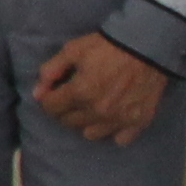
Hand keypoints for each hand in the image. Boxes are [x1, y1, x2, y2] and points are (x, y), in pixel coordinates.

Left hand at [34, 30, 170, 146]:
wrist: (148, 46)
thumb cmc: (107, 46)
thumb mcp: (73, 50)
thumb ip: (51, 70)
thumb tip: (38, 93)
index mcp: (80, 92)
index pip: (51, 108)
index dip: (48, 99)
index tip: (54, 92)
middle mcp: (98, 111)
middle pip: (68, 122)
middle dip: (65, 110)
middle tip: (72, 98)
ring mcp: (119, 119)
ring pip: (90, 134)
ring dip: (86, 123)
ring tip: (91, 108)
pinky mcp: (139, 122)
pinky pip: (119, 139)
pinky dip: (114, 131)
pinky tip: (113, 118)